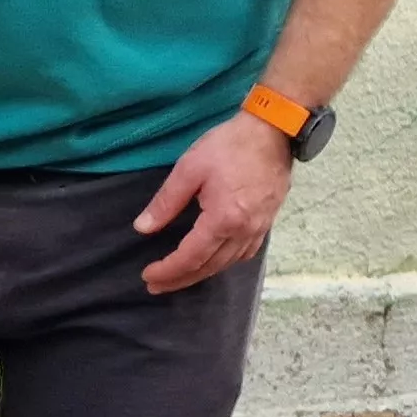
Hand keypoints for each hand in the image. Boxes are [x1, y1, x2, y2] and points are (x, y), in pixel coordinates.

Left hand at [133, 112, 293, 293]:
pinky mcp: (267, 221)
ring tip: (181, 277)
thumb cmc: (230, 145)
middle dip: (181, 279)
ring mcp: (259, 228)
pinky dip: (225, 263)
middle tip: (157, 286)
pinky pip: (245, 253)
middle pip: (209, 267)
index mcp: (223, 219)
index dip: (168, 271)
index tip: (148, 276)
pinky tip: (216, 260)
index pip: (190, 257)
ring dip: (202, 274)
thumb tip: (142, 228)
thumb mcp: (190, 168)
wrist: (273, 130)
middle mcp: (243, 231)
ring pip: (228, 263)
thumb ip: (166, 202)